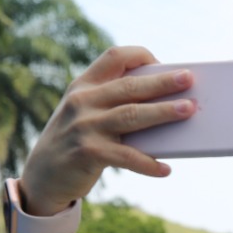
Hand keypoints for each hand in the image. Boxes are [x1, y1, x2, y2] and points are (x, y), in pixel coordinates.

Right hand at [18, 46, 196, 214]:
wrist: (43, 176)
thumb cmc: (78, 141)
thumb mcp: (88, 114)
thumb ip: (116, 105)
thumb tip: (169, 106)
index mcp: (85, 85)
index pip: (115, 57)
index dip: (142, 56)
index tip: (164, 64)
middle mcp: (83, 101)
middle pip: (130, 86)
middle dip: (162, 82)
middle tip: (189, 79)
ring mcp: (84, 126)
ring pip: (131, 115)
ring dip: (163, 112)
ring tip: (188, 110)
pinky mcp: (88, 152)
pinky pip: (126, 156)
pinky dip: (148, 163)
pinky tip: (166, 169)